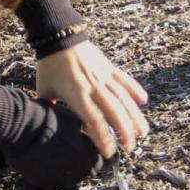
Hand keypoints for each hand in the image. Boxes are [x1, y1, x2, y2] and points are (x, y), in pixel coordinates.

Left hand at [35, 40, 149, 157]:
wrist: (59, 35)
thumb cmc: (49, 64)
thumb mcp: (44, 88)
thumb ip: (49, 107)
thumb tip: (45, 124)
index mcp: (78, 95)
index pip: (94, 121)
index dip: (103, 138)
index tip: (109, 153)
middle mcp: (95, 87)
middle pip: (115, 113)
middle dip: (125, 133)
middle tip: (130, 148)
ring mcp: (104, 76)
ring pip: (125, 99)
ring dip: (135, 116)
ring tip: (143, 132)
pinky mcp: (109, 67)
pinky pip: (125, 80)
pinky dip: (135, 90)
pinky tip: (144, 101)